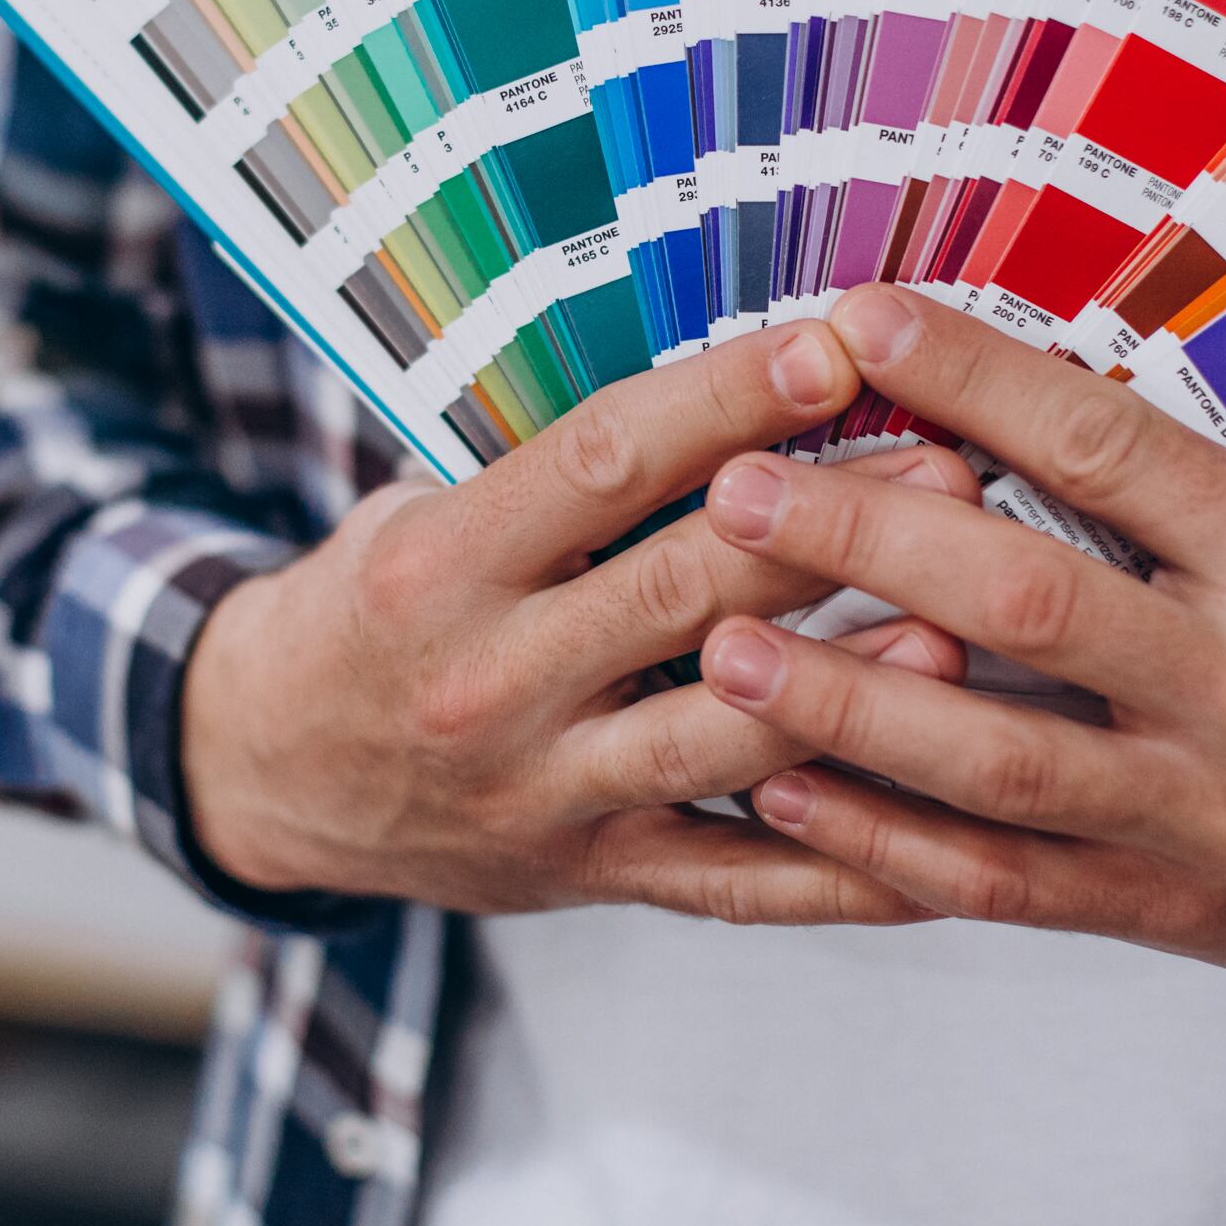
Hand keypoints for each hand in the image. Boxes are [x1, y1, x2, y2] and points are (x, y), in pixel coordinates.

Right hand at [183, 320, 955, 923]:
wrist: (261, 769)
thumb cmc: (369, 610)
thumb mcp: (416, 512)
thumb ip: (554, 473)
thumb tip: (732, 388)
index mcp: (441, 567)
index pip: (601, 464)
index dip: (725, 402)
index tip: (832, 347)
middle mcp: (487, 682)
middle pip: (682, 592)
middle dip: (829, 523)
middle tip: (954, 461)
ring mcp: (541, 792)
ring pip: (721, 737)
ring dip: (853, 681)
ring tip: (964, 625)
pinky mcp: (588, 874)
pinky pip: (737, 878)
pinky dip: (847, 861)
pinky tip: (945, 826)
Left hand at [693, 285, 1225, 976]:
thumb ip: (1178, 489)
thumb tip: (997, 392)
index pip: (1109, 446)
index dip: (972, 378)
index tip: (857, 321)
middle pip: (1029, 599)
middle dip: (864, 541)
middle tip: (738, 488)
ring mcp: (1208, 811)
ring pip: (995, 756)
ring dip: (843, 702)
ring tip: (721, 649)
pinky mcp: (1170, 909)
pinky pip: (1002, 880)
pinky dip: (884, 838)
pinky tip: (788, 788)